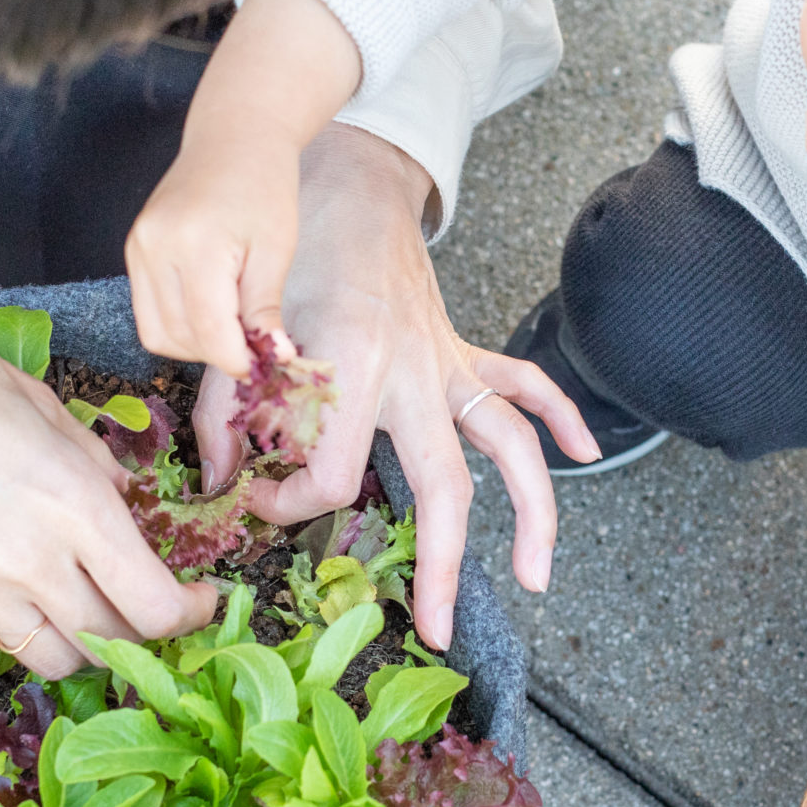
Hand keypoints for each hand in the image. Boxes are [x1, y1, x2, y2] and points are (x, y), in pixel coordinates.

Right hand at [0, 245, 215, 675]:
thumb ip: (93, 468)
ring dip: (76, 639)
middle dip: (137, 629)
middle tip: (134, 601)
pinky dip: (8, 629)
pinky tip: (0, 585)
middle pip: (112, 644)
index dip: (191, 615)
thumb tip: (123, 506)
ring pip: (53, 659)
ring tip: (68, 599)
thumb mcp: (44, 406)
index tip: (198, 599)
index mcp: (76, 507)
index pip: (157, 608)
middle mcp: (32, 563)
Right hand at [125, 0, 366, 375]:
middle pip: (178, 335)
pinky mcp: (133, 251)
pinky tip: (211, 310)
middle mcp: (155, 248)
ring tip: (233, 326)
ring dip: (196, 345)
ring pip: (156, 332)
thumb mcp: (276, 249)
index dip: (236, 359)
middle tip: (253, 345)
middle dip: (217, 353)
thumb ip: (265, 307)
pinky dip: (180, 324)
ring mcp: (137, 249)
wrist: (232, 139)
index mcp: (195, 244)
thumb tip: (274, 358)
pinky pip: (149, 311)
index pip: (207, 329)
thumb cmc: (264, 187)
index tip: (263, 367)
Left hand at [189, 125, 597, 649]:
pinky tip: (585, 454)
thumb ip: (228, 409)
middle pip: (443, 488)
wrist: (343, 178)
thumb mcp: (241, 328)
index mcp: (354, 368)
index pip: (334, 476)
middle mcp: (415, 374)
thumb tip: (221, 483)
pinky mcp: (463, 350)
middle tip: (437, 628)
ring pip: (508, 447)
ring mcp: (448, 363)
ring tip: (535, 576)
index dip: (291, 505)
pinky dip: (561, 416)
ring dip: (533, 513)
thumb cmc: (290, 247)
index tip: (258, 502)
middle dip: (442, 566)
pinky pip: (524, 385)